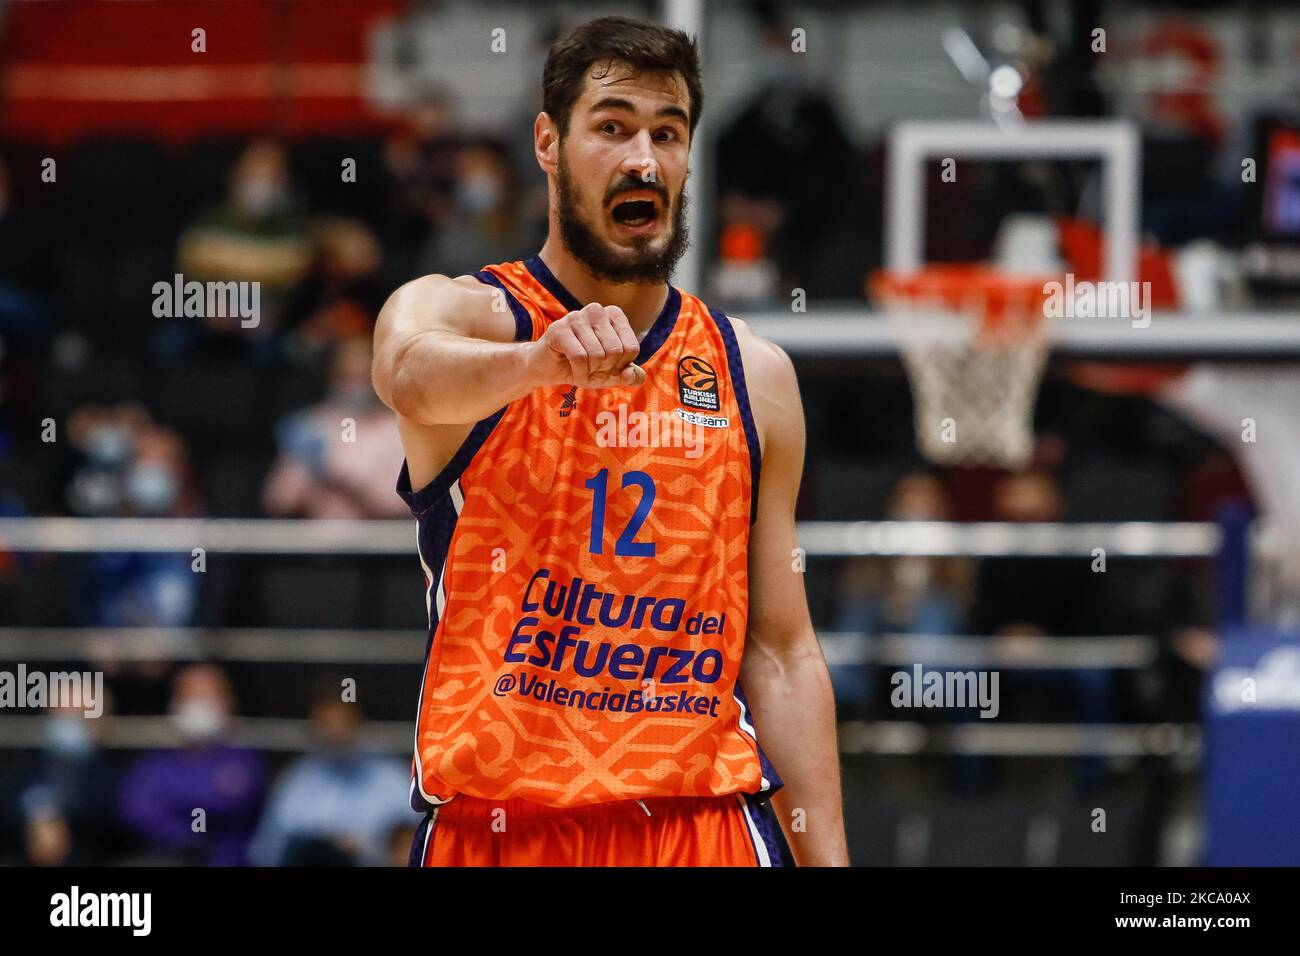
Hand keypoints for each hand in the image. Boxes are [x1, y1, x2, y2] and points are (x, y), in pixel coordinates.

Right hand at [528, 303, 646, 387]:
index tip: (606, 367)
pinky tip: (572, 371)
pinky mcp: (559, 329)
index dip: (620, 366)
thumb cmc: (582, 366)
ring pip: (597, 355)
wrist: (548, 369)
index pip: (631, 348)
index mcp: (614, 315)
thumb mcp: (610, 374)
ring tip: (580, 370)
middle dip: (604, 370)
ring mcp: (576, 316)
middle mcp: (596, 310)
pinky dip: (578, 372)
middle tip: (590, 370)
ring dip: (589, 372)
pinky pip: (579, 357)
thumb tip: (633, 375)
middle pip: (615, 351)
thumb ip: (629, 376)